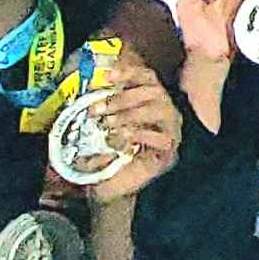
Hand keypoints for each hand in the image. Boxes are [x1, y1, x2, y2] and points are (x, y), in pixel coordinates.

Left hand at [80, 62, 185, 202]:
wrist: (109, 187)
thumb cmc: (105, 153)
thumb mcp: (99, 125)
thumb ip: (100, 106)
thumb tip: (87, 86)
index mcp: (150, 102)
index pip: (148, 78)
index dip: (130, 72)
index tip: (108, 76)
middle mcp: (165, 113)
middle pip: (155, 91)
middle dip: (124, 98)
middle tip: (98, 109)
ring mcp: (171, 132)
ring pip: (161, 109)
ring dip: (130, 114)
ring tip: (107, 124)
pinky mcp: (168, 153)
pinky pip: (160, 136)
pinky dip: (138, 134)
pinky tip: (119, 139)